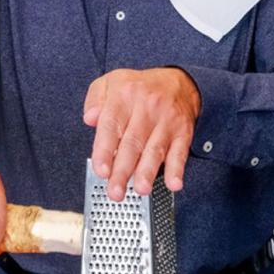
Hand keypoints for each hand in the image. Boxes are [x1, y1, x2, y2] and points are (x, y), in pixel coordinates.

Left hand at [83, 68, 200, 200]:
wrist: (179, 82)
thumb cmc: (139, 88)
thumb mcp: (111, 83)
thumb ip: (95, 100)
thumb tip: (90, 119)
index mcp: (124, 96)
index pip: (111, 125)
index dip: (104, 150)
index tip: (101, 170)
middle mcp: (146, 108)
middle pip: (132, 143)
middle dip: (122, 171)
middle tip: (115, 192)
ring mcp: (166, 121)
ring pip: (155, 149)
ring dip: (147, 172)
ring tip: (141, 189)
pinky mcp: (183, 132)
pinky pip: (180, 152)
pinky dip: (177, 169)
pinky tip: (174, 183)